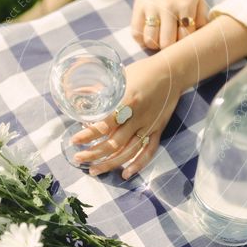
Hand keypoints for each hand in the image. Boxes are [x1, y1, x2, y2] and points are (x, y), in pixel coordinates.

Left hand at [71, 53, 182, 178]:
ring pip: (129, 151)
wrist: (172, 72)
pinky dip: (138, 164)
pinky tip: (125, 174)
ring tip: (94, 171)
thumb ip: (102, 92)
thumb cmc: (142, 72)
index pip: (105, 124)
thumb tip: (82, 102)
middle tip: (78, 159)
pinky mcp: (158, 130)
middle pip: (114, 143)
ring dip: (110, 163)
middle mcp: (138, 117)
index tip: (74, 141)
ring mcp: (149, 125)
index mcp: (127, 101)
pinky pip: (149, 151)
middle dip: (94, 154)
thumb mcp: (120, 77)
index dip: (88, 135)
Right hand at [132, 0, 207, 50]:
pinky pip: (135, 33)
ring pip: (150, 40)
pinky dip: (141, 39)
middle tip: (171, 43)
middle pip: (167, 42)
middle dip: (170, 48)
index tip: (184, 41)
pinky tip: (149, 35)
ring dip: (155, 45)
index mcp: (185, 5)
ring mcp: (150, 8)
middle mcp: (167, 7)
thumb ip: (202, 19)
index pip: (185, 37)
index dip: (185, 44)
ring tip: (159, 40)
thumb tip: (200, 40)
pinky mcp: (137, 8)